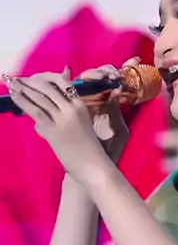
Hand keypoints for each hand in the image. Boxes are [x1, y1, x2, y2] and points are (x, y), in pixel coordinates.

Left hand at [5, 61, 134, 181]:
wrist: (94, 167)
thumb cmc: (99, 150)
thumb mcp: (97, 124)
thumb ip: (86, 111)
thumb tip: (91, 100)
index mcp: (82, 105)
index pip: (63, 83)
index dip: (47, 77)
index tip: (36, 77)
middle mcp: (71, 108)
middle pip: (48, 86)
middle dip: (31, 80)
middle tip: (19, 78)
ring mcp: (61, 118)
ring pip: (40, 96)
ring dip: (24, 87)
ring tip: (12, 82)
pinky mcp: (52, 130)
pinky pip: (35, 111)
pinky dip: (23, 100)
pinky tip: (14, 95)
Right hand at [77, 60, 137, 163]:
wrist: (93, 168)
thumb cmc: (110, 152)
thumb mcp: (119, 131)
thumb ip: (118, 111)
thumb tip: (118, 90)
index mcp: (110, 103)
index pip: (116, 81)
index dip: (125, 69)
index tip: (135, 61)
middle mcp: (96, 99)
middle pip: (98, 77)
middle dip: (105, 71)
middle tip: (112, 74)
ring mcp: (81, 102)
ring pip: (83, 81)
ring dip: (92, 75)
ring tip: (100, 78)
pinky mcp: (68, 108)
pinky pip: (67, 90)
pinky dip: (69, 81)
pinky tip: (79, 80)